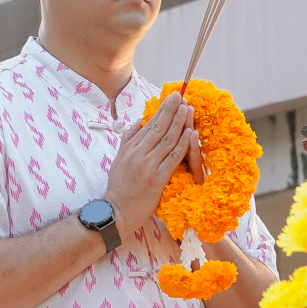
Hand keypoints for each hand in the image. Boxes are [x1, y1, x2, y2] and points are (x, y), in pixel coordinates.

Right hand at [106, 96, 197, 238]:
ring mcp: (147, 166)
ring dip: (179, 122)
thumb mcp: (118, 160)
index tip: (170, 99)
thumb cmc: (119, 188)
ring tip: (187, 108)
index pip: (148, 125)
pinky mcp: (156, 179)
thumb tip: (139, 120)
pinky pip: (172, 158)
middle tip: (180, 95)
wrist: (116, 212)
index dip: (160, 111)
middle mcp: (138, 154)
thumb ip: (128, 139)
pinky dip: (182, 144)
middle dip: (170, 110)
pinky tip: (190, 133)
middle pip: (158, 128)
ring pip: (167, 140)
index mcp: (129, 149)